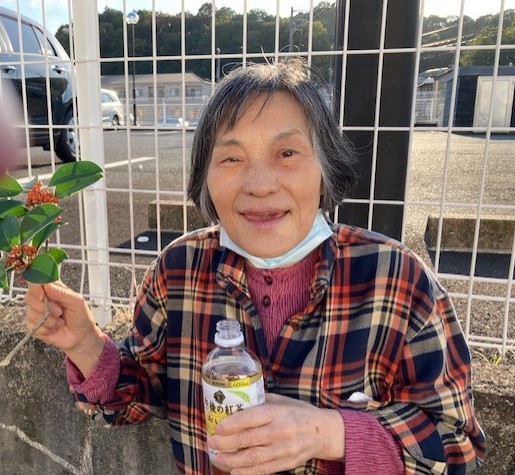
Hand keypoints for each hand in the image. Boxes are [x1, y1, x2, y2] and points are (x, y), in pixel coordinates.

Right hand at [24, 282, 104, 376]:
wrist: (81, 336)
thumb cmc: (81, 316)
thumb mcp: (77, 301)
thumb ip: (62, 293)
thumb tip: (47, 285)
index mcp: (53, 289)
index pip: (37, 280)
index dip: (36, 285)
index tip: (42, 293)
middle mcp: (42, 298)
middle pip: (30, 296)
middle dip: (45, 306)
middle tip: (59, 310)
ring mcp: (36, 312)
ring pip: (31, 313)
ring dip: (49, 319)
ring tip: (60, 319)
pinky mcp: (34, 326)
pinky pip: (33, 326)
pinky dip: (47, 328)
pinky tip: (55, 327)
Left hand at [207, 393, 344, 473]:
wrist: (323, 432)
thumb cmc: (299, 413)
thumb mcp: (282, 401)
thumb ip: (261, 402)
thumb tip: (237, 401)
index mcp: (278, 412)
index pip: (250, 418)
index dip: (231, 424)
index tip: (217, 426)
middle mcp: (280, 432)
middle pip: (247, 440)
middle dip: (226, 442)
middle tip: (211, 441)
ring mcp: (283, 450)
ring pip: (252, 458)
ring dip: (231, 460)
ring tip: (217, 457)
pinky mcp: (286, 464)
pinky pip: (263, 470)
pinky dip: (246, 473)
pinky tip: (233, 471)